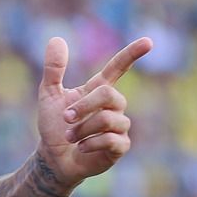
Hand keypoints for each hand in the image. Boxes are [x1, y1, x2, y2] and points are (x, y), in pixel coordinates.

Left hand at [36, 36, 151, 187]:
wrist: (53, 158)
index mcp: (98, 90)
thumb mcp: (49, 95)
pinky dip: (91, 143)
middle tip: (65, 118)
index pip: (119, 67)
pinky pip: (112, 140)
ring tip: (70, 137)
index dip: (132, 54)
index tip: (148, 42)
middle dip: (84, 106)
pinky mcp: (121, 147)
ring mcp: (119, 126)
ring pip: (108, 119)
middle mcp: (114, 105)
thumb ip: (54, 69)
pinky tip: (81, 148)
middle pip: (109, 94)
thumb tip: (56, 39)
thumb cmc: (54, 126)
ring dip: (83, 128)